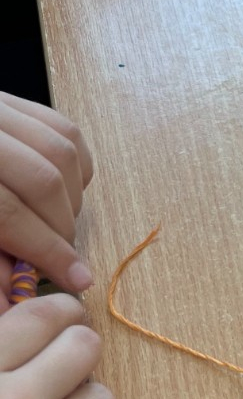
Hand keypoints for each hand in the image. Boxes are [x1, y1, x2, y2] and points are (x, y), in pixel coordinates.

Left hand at [0, 94, 93, 296]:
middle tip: (62, 256)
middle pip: (44, 182)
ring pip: (62, 152)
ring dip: (73, 197)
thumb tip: (11, 299)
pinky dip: (75, 164)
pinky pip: (64, 128)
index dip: (47, 252)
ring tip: (60, 224)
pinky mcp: (11, 100)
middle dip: (62, 228)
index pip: (10, 214)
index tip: (76, 278)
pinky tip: (66, 189)